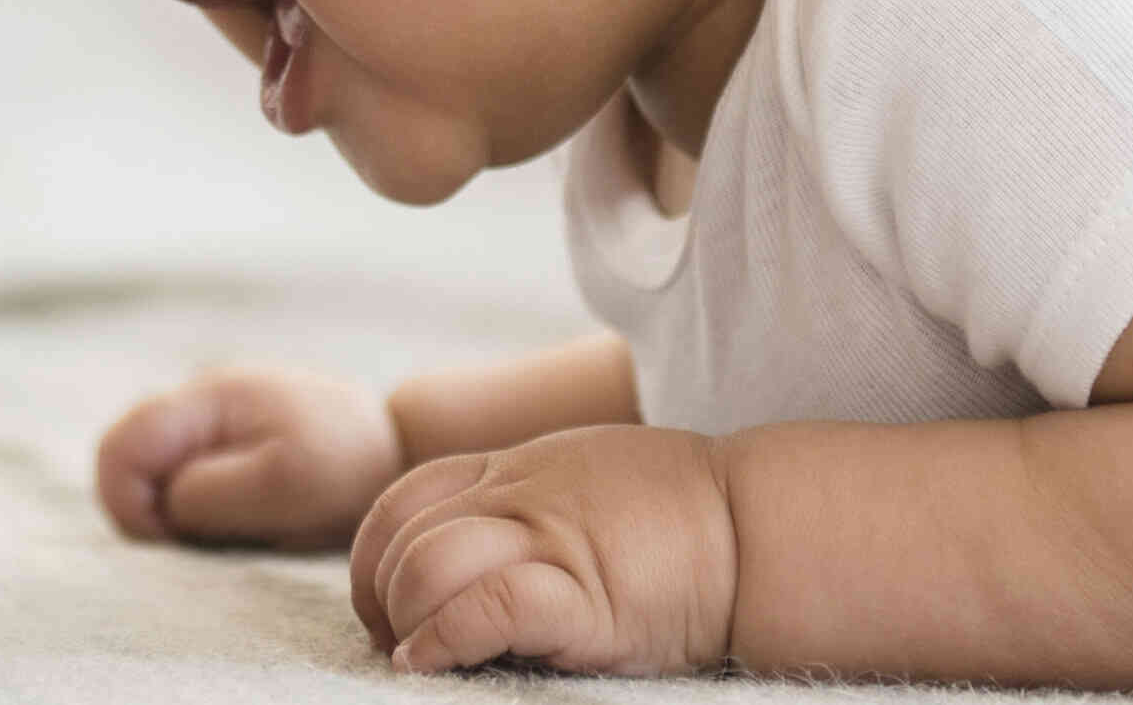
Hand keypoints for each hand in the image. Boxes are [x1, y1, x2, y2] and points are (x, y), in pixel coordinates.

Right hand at [93, 362, 406, 548]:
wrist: (398, 451)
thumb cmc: (348, 466)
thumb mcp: (285, 485)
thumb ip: (210, 493)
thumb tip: (164, 504)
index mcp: (207, 398)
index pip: (121, 447)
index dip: (128, 503)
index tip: (173, 538)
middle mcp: (196, 402)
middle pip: (124, 459)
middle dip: (147, 511)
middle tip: (204, 540)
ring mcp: (206, 423)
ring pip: (148, 475)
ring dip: (173, 513)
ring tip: (231, 528)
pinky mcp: (219, 446)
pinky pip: (178, 483)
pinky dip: (193, 512)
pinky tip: (238, 520)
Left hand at [347, 425, 738, 676]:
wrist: (758, 530)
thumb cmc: (676, 517)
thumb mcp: (578, 481)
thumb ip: (516, 500)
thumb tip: (459, 543)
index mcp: (513, 470)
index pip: (403, 497)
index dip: (374, 554)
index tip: (386, 603)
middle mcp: (520, 497)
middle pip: (403, 536)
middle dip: (381, 599)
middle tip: (399, 642)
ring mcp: (552, 544)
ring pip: (428, 564)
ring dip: (405, 620)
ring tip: (417, 657)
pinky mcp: (586, 599)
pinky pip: (490, 605)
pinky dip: (445, 638)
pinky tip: (434, 662)